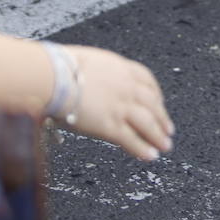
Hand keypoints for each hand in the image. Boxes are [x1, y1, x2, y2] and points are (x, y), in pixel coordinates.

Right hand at [64, 46, 173, 160]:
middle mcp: (126, 87)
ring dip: (158, 136)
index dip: (156, 94)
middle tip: (168, 129)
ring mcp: (120, 107)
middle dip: (162, 118)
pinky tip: (150, 156)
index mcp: (121, 68)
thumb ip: (90, 75)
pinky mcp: (110, 126)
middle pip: (152, 104)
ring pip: (147, 123)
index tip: (160, 103)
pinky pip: (131, 139)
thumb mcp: (83, 63)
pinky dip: (142, 149)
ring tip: (164, 146)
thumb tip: (78, 83)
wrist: (51, 77)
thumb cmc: (56, 68)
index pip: (147, 80)